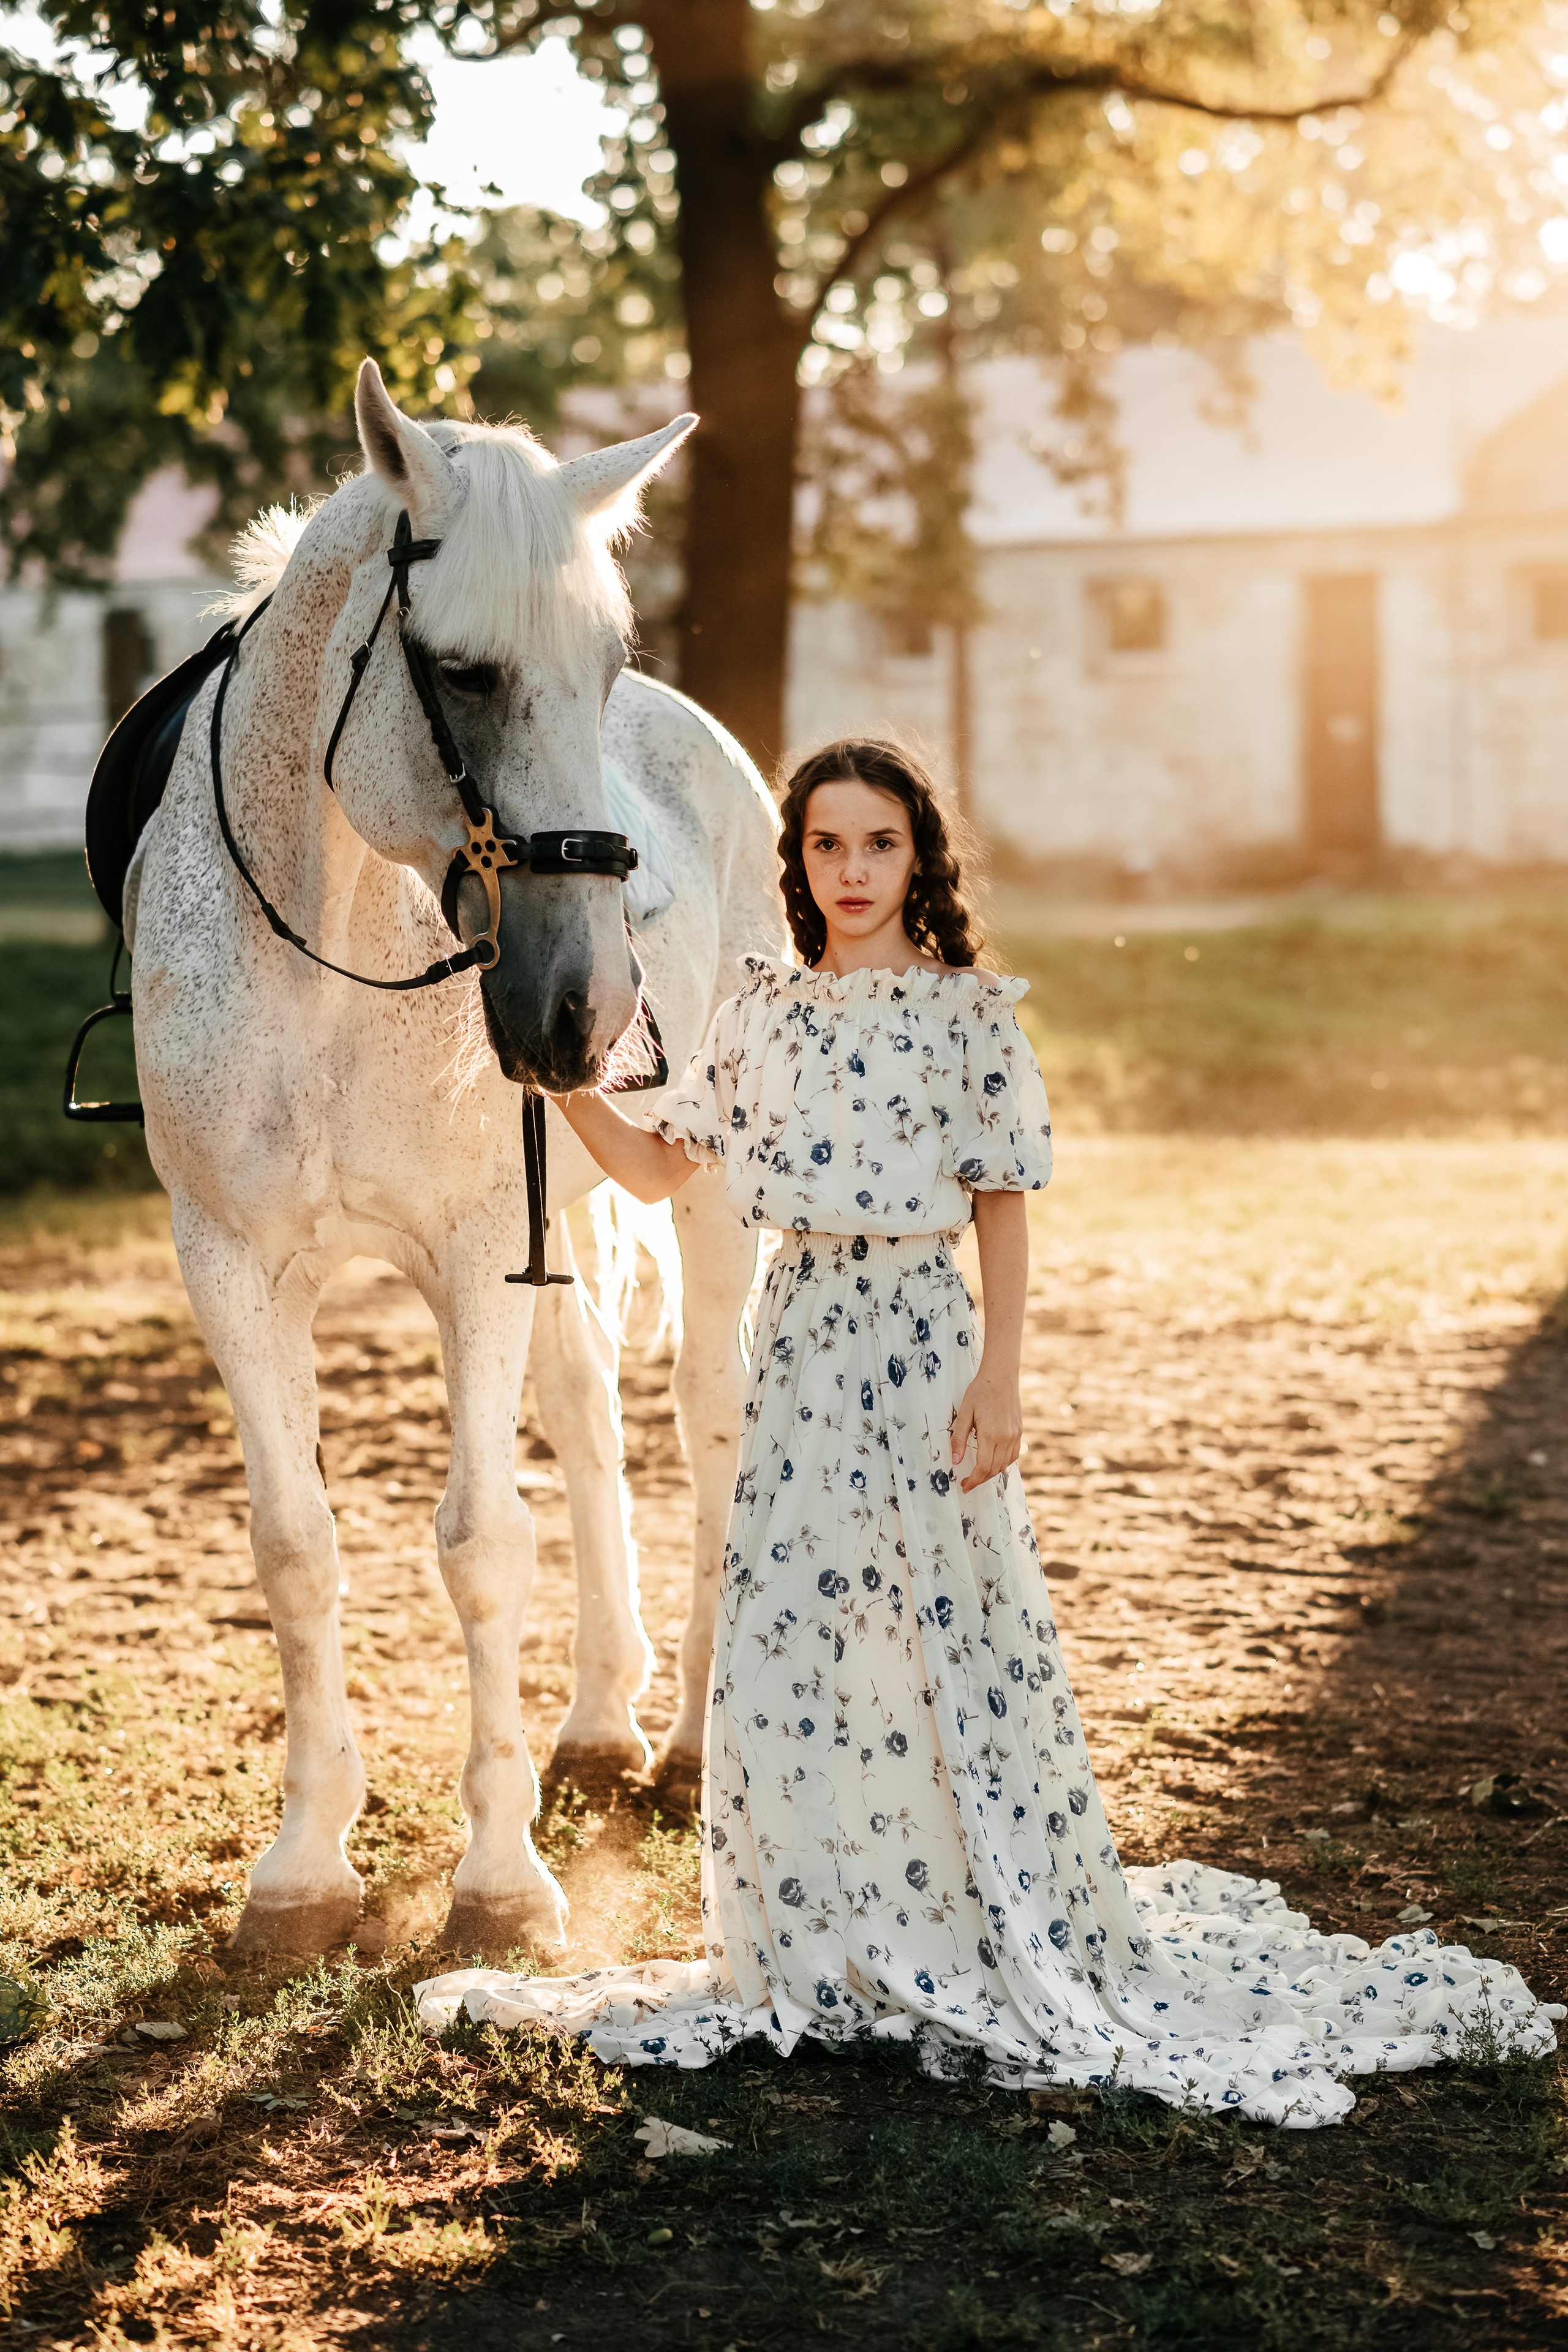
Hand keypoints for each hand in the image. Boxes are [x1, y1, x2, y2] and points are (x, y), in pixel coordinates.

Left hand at [950, 1366, 1022, 1493]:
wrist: (1001, 1376)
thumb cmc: (980, 1392)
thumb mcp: (964, 1413)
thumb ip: (959, 1439)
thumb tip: (955, 1461)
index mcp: (991, 1434)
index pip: (983, 1467)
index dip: (973, 1480)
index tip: (964, 1486)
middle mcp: (1006, 1438)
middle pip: (994, 1469)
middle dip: (980, 1479)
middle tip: (967, 1482)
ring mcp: (1015, 1435)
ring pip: (1005, 1464)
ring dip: (991, 1472)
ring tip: (978, 1473)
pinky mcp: (1019, 1432)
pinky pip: (1013, 1455)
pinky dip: (1003, 1463)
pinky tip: (993, 1461)